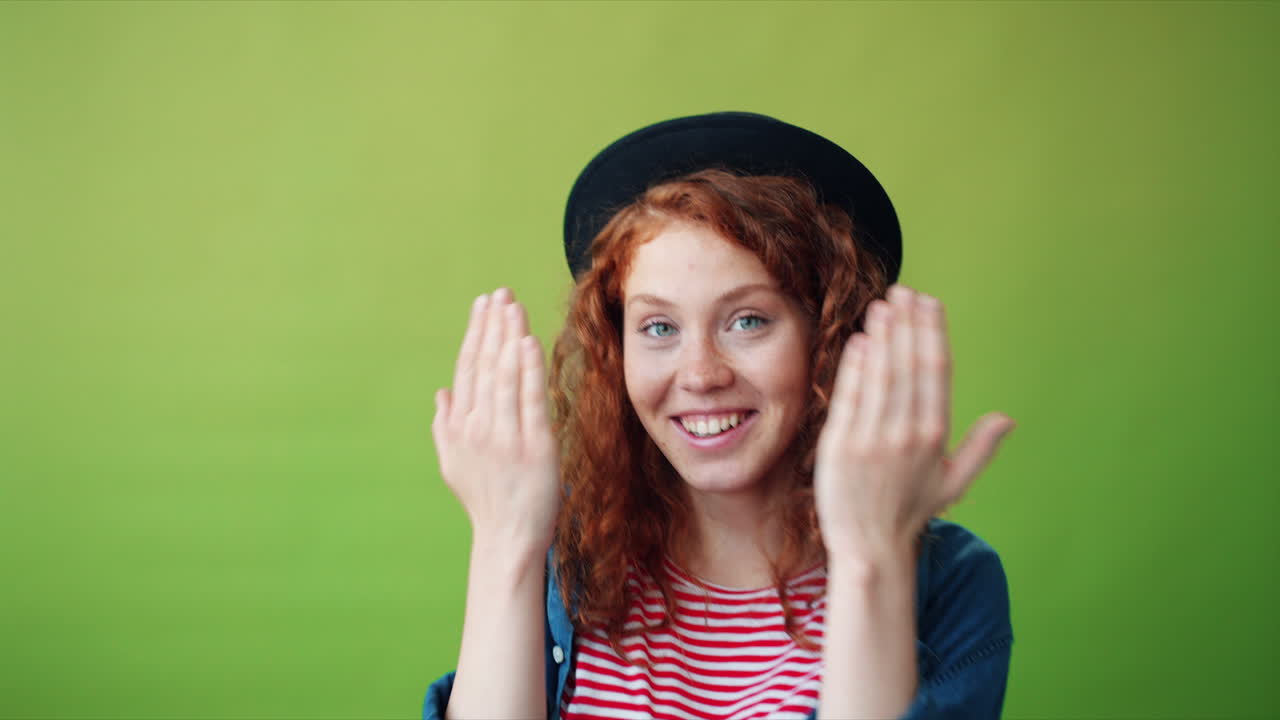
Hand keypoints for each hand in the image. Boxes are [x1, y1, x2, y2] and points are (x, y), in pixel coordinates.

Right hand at [431, 287, 559, 552]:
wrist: (508, 537)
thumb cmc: (485, 500)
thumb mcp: (453, 463)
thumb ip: (444, 425)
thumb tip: (441, 393)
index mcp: (458, 427)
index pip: (467, 369)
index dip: (476, 334)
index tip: (483, 305)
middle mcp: (477, 428)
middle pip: (484, 366)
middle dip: (492, 326)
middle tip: (500, 294)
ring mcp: (505, 437)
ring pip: (504, 377)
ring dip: (508, 338)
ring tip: (513, 307)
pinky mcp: (534, 447)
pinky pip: (529, 401)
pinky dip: (528, 370)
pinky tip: (528, 343)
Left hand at [814, 284, 1014, 561]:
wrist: (870, 547)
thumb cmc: (910, 512)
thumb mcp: (954, 482)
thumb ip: (982, 447)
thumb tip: (1009, 418)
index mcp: (936, 436)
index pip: (936, 370)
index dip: (932, 332)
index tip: (928, 302)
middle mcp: (907, 434)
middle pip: (908, 364)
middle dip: (906, 323)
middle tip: (902, 290)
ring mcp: (872, 440)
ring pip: (879, 375)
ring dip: (881, 335)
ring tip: (882, 305)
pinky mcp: (840, 447)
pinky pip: (849, 398)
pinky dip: (854, 367)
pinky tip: (860, 340)